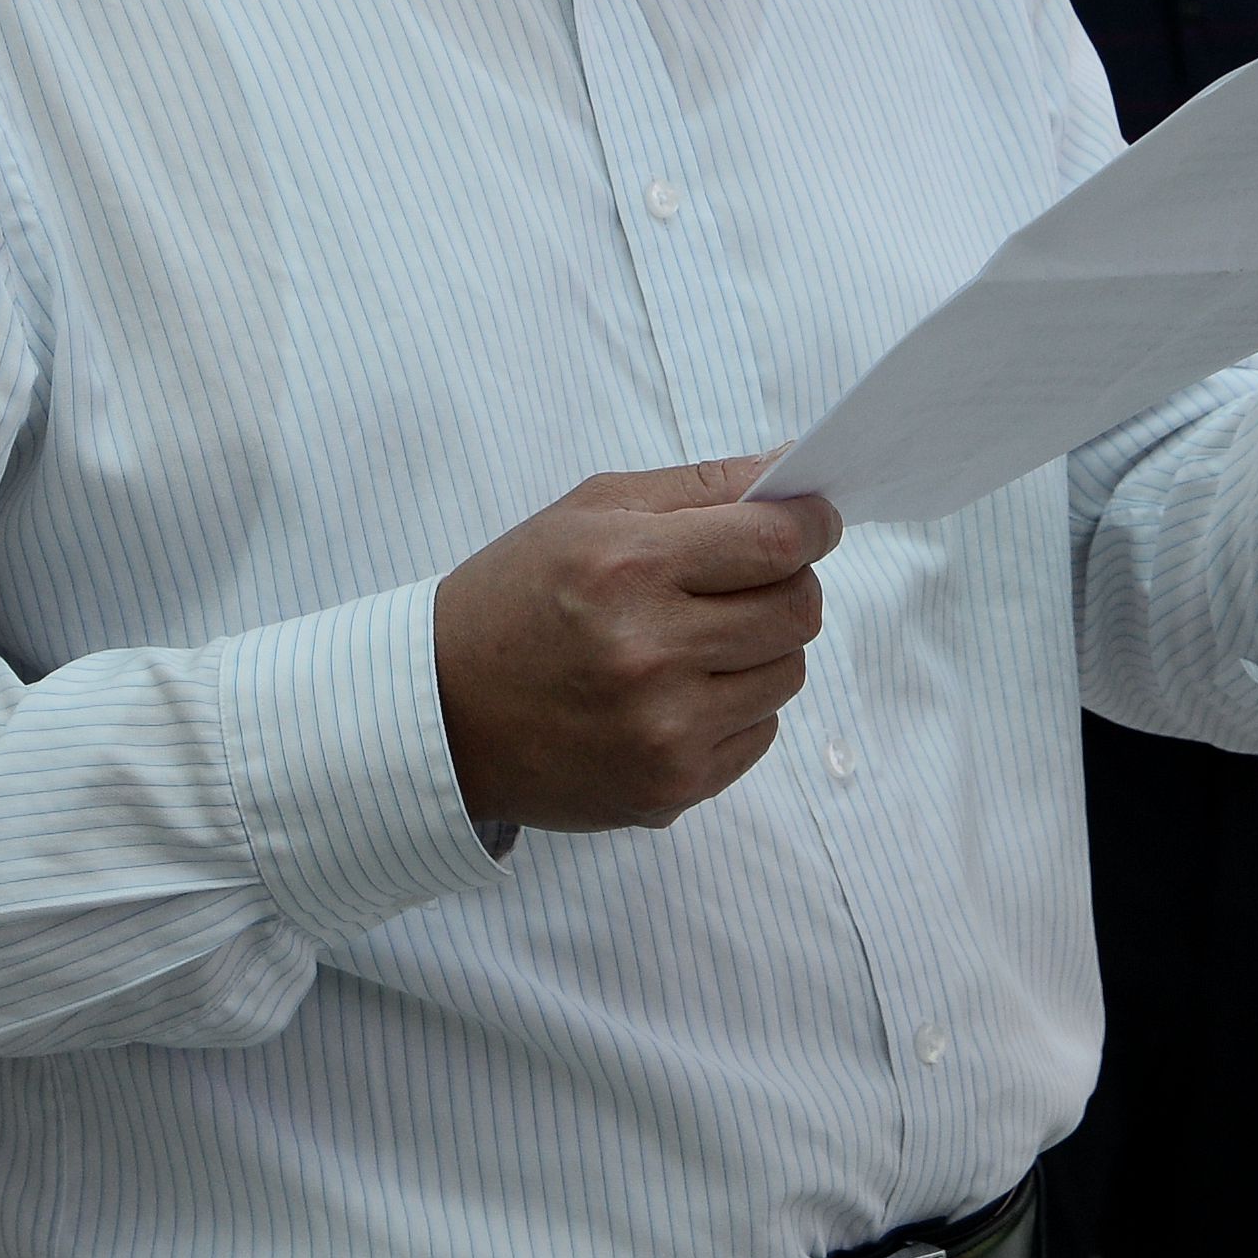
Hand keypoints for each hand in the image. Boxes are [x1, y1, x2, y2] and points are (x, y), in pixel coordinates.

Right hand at [432, 459, 840, 833]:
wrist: (442, 713)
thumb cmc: (518, 596)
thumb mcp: (590, 510)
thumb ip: (698, 487)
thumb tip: (792, 469)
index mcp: (629, 567)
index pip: (776, 543)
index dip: (813, 524)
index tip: (814, 521)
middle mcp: (650, 653)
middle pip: (797, 610)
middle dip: (790, 583)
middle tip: (753, 577)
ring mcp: (663, 731)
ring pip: (787, 673)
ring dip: (762, 648)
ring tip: (700, 638)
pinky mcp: (669, 788)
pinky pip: (760, 734)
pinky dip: (737, 706)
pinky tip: (679, 691)